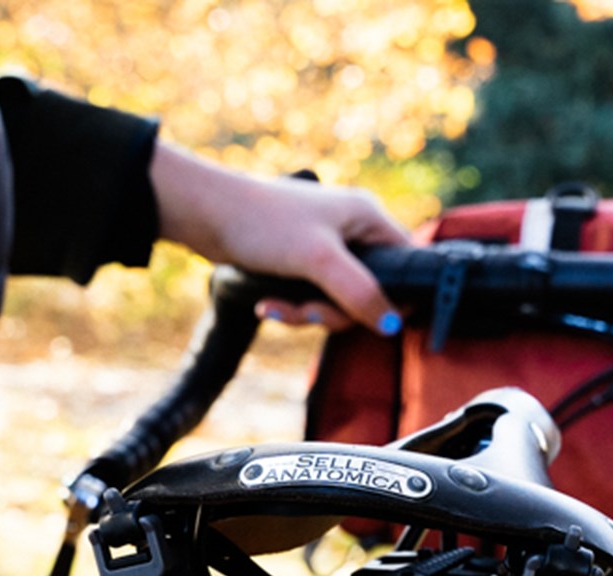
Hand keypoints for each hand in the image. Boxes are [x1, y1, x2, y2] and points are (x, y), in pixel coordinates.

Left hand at [150, 141, 409, 333]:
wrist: (204, 213)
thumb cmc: (264, 222)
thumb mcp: (319, 261)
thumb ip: (360, 293)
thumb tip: (394, 326)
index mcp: (367, 218)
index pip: (408, 262)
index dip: (399, 297)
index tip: (380, 323)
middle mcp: (352, 231)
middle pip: (370, 292)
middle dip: (338, 312)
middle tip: (310, 313)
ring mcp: (326, 249)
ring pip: (338, 301)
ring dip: (308, 314)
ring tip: (277, 307)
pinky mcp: (301, 264)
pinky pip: (311, 298)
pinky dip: (292, 307)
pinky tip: (267, 305)